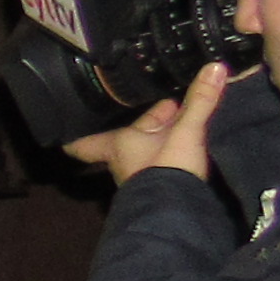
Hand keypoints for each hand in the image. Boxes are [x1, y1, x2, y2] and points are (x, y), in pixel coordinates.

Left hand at [66, 58, 231, 184]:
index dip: (77, 140)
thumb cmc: (166, 169)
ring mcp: (140, 179)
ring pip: (148, 152)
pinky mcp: (160, 190)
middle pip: (131, 138)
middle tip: (174, 107)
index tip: (64, 140)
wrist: (178, 213)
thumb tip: (215, 67)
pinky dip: (175, 157)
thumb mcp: (186, 131)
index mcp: (117, 145)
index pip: (87, 143)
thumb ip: (200, 101)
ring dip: (164, 140)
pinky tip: (191, 150)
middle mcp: (123, 162)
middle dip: (151, 125)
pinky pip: (164, 167)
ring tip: (186, 123)